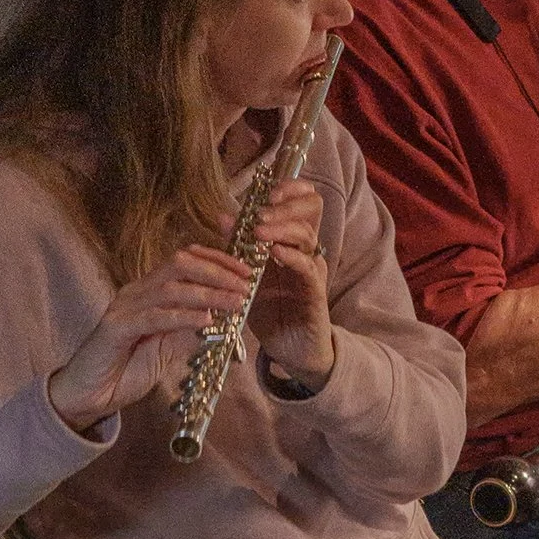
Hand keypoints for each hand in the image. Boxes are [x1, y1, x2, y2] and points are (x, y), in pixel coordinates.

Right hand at [47, 238, 262, 433]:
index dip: (216, 261)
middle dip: (217, 271)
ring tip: (235, 302)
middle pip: (180, 265)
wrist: (89, 394)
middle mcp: (136, 293)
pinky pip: (154, 317)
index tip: (245, 272)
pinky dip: (183, 317)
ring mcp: (124, 308)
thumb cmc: (127, 369)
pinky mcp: (116, 329)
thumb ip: (191, 333)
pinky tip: (206, 320)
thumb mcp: (168, 348)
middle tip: (245, 285)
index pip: (185, 261)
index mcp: (148, 292)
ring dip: (208, 294)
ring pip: (171, 289)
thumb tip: (223, 321)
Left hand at [241, 176, 335, 388]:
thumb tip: (223, 216)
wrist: (290, 349)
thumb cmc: (270, 310)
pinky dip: (290, 256)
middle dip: (286, 203)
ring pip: (306, 235)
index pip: (303, 201)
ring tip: (258, 231)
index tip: (267, 192)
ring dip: (280, 228)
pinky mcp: (315, 292)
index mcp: (292, 241)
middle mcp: (307, 249)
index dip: (289, 188)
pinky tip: (274, 252)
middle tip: (261, 211)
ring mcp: (313, 269)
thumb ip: (239, 246)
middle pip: (312, 208)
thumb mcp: (250, 274)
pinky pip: (307, 267)